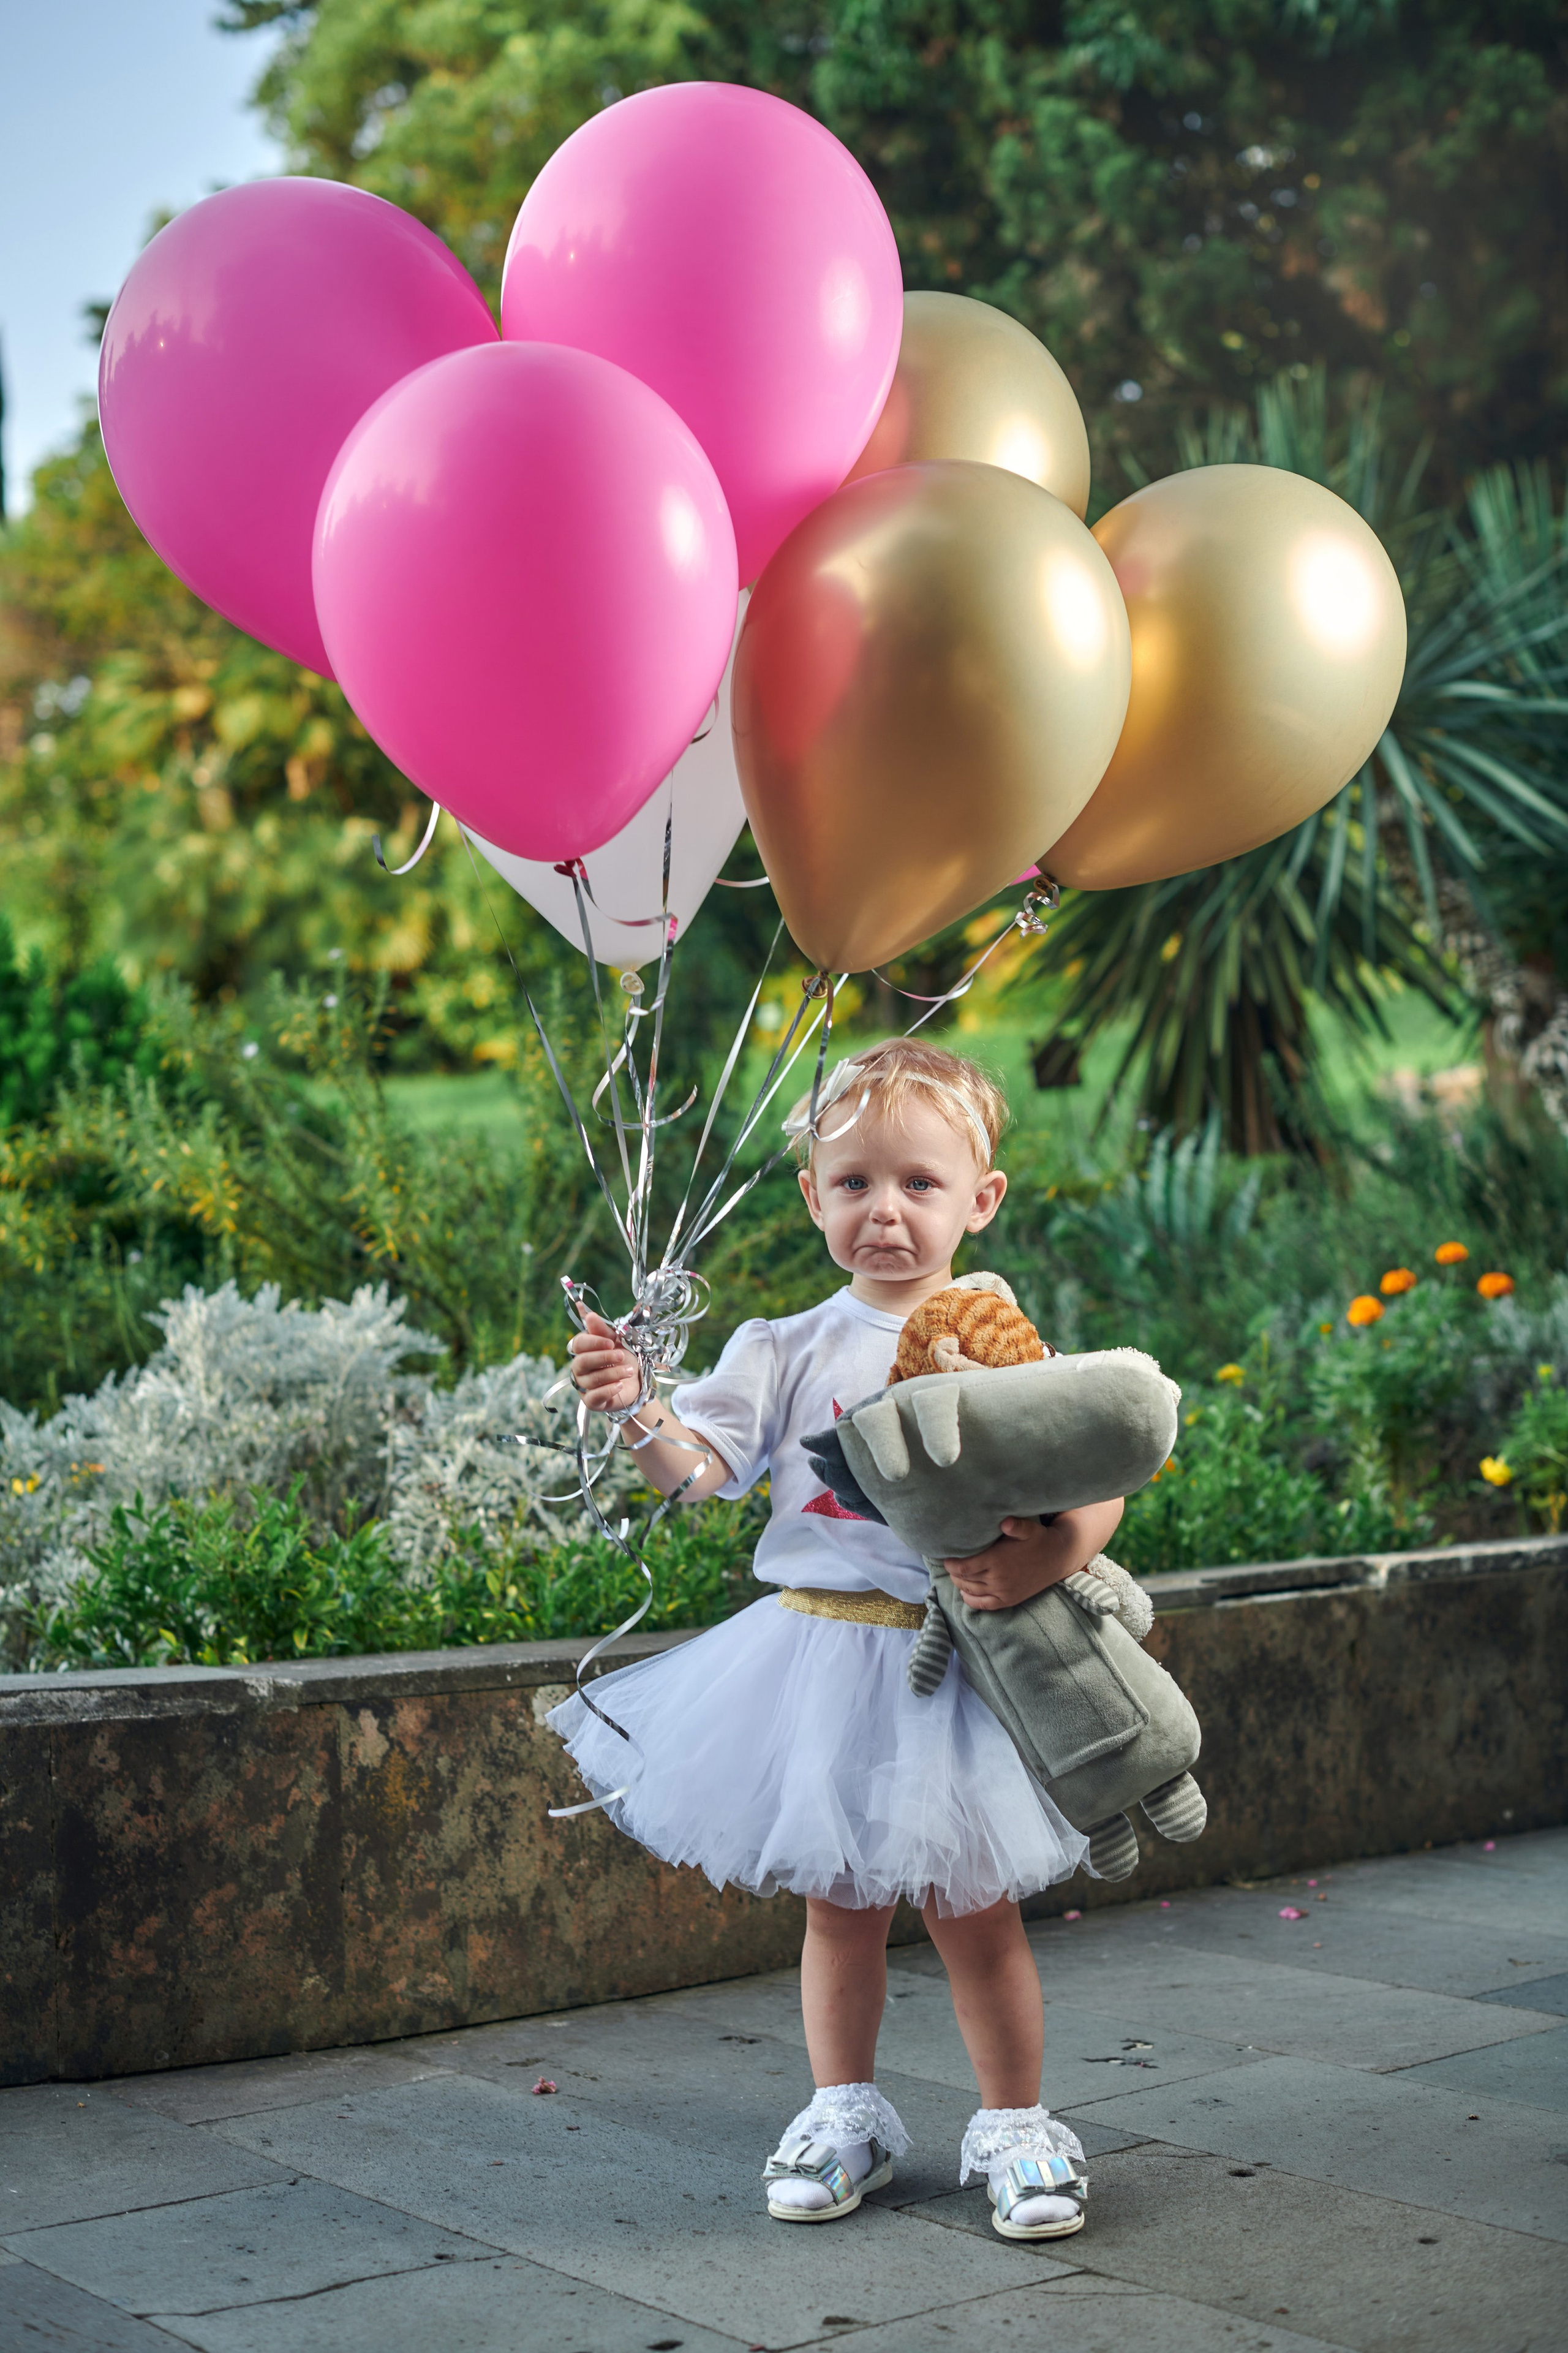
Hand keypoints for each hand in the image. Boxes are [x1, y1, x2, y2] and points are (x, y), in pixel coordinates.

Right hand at [567, 1311, 641, 1412]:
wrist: (636, 1383)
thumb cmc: (623, 1360)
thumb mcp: (617, 1343)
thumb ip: (603, 1331)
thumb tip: (590, 1316)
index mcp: (583, 1351)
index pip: (578, 1344)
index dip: (594, 1342)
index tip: (611, 1342)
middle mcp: (579, 1369)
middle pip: (582, 1362)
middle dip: (604, 1358)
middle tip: (621, 1355)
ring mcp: (583, 1386)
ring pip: (592, 1379)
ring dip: (613, 1373)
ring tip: (629, 1371)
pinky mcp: (591, 1401)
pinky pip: (594, 1396)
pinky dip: (608, 1390)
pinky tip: (619, 1385)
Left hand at [944, 1517, 1078, 1611]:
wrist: (1058, 1557)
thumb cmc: (1039, 1539)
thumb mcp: (1028, 1528)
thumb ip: (1015, 1525)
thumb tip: (1004, 1521)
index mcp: (997, 1560)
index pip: (963, 1567)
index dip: (950, 1563)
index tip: (945, 1556)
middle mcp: (998, 1579)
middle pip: (964, 1579)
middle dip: (953, 1572)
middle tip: (950, 1563)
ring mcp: (1003, 1592)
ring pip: (971, 1591)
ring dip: (959, 1583)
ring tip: (956, 1573)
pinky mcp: (1008, 1600)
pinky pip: (983, 1605)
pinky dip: (970, 1599)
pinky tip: (965, 1592)